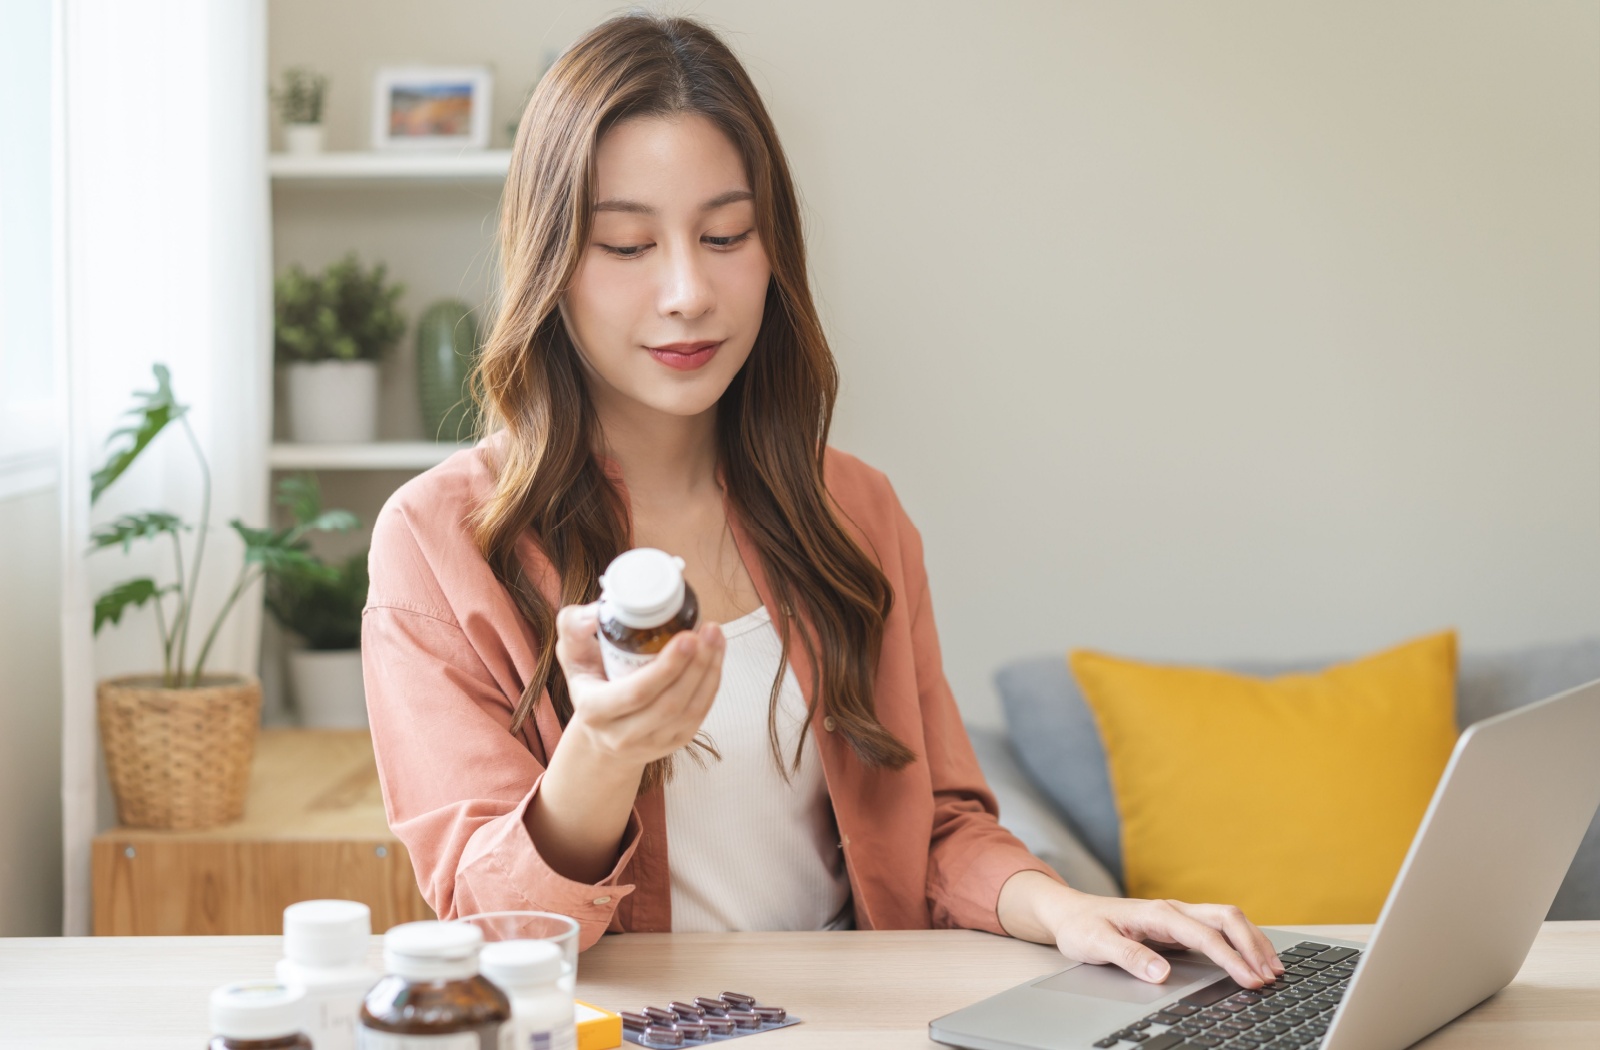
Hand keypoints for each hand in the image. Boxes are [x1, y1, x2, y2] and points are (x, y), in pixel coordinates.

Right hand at [552, 602, 724, 771]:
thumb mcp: (572, 654)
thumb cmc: (589, 683)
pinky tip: (715, 658)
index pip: (636, 693)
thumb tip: (595, 612)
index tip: (686, 637)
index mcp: (595, 711)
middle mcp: (621, 735)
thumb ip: (574, 626)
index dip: (666, 668)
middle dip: (695, 666)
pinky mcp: (673, 744)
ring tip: (715, 638)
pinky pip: (699, 716)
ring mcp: (650, 744)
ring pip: (689, 712)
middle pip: (669, 704)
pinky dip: (711, 684)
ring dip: (708, 672)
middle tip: (708, 631)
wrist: (600, 734)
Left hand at [998, 872, 1283, 988]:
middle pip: (1226, 918)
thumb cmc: (1082, 927)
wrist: (1070, 912)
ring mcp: (1178, 915)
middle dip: (1253, 946)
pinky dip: (1242, 941)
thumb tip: (1160, 973)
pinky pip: (1219, 928)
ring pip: (1227, 919)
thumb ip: (1128, 956)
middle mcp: (1173, 909)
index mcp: (1157, 913)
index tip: (1250, 980)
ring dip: (1253, 941)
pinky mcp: (1179, 924)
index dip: (1230, 959)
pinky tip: (1253, 958)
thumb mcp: (1096, 944)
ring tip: (1274, 969)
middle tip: (1272, 976)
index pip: (1204, 935)